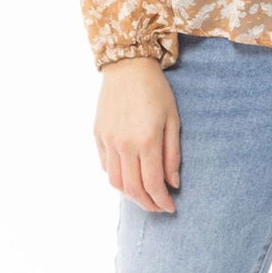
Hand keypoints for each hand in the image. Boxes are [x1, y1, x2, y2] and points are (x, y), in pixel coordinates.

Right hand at [94, 57, 180, 213]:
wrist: (127, 65)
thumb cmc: (156, 89)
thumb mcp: (173, 118)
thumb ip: (172, 153)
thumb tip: (172, 183)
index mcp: (147, 140)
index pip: (153, 184)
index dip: (162, 201)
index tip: (171, 207)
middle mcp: (124, 145)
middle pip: (133, 189)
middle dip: (148, 204)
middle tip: (159, 207)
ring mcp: (108, 141)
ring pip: (116, 183)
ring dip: (131, 195)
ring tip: (144, 195)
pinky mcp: (98, 135)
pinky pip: (106, 167)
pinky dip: (117, 178)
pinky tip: (129, 176)